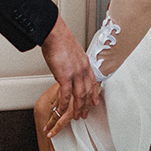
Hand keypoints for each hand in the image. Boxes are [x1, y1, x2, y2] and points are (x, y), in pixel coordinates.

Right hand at [40, 17, 98, 135]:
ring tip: (76, 117)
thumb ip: (73, 61)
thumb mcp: (72, 51)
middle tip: (85, 114)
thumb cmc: (60, 39)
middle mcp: (83, 70)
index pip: (93, 82)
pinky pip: (65, 95)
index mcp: (85, 63)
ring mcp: (75, 74)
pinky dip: (63, 105)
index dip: (94, 93)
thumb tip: (68, 65)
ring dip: (78, 108)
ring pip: (79, 96)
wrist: (55, 34)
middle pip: (87, 92)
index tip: (95, 101)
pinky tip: (62, 111)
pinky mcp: (64, 77)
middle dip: (87, 105)